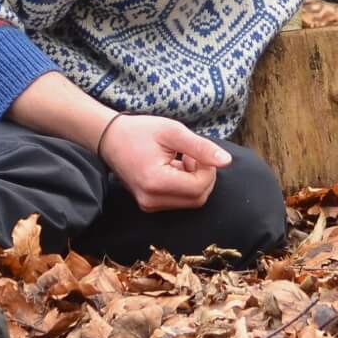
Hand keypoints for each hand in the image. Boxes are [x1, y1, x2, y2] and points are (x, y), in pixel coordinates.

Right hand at [99, 113, 231, 212]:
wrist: (110, 138)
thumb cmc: (140, 131)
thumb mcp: (173, 132)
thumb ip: (201, 147)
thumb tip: (227, 161)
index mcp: (155, 183)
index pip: (199, 188)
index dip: (208, 169)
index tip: (195, 152)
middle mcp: (151, 201)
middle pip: (198, 198)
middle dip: (203, 176)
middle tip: (190, 155)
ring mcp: (148, 205)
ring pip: (190, 201)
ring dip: (194, 180)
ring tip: (181, 159)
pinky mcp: (149, 205)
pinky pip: (179, 200)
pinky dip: (184, 184)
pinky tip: (174, 167)